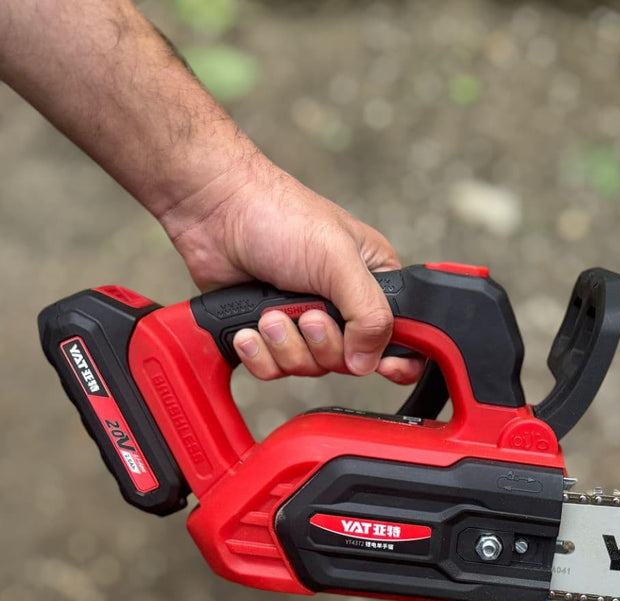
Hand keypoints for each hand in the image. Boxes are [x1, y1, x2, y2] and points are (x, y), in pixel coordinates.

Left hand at [160, 154, 421, 384]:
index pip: (401, 338)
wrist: (215, 209)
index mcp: (372, 284)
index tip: (383, 367)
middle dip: (320, 344)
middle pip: (348, 363)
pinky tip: (248, 328)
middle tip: (304, 314)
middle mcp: (341, 307)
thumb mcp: (340, 261)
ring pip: (309, 368)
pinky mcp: (268, 333)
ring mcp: (303, 322)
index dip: (395, 361)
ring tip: (268, 313)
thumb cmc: (280, 216)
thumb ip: (369, 314)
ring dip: (284, 345)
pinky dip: (258, 353)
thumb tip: (368, 363)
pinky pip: (273, 369)